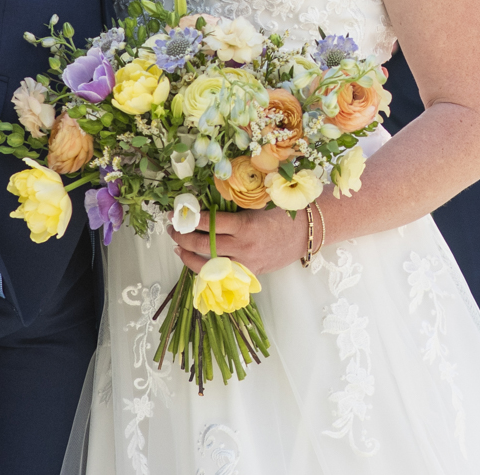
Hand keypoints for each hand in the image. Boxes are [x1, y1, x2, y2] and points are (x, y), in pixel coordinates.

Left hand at [169, 205, 306, 276]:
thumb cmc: (284, 214)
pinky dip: (205, 268)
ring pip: (208, 265)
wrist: (307, 233)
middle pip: (204, 245)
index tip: (179, 212)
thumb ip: (234, 208)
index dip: (191, 219)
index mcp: (246, 226)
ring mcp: (246, 263)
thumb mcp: (258, 205)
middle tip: (173, 228)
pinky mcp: (249, 273)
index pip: (209, 224)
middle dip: (182, 236)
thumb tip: (206, 206)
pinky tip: (195, 261)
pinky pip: (221, 275)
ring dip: (188, 256)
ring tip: (177, 247)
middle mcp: (243, 247)